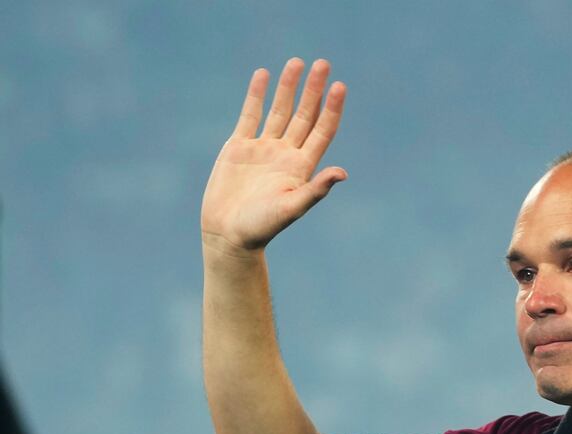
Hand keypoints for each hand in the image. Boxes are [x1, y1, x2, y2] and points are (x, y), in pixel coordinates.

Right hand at [201, 58, 346, 254]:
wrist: (229, 233)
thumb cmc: (262, 226)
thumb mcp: (292, 207)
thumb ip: (316, 189)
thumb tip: (342, 173)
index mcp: (302, 167)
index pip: (322, 130)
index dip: (332, 109)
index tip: (341, 86)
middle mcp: (286, 153)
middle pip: (304, 114)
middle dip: (314, 90)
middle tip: (324, 64)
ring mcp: (263, 148)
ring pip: (279, 110)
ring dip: (288, 87)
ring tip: (297, 62)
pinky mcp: (239, 147)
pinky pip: (249, 114)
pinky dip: (256, 95)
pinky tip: (263, 75)